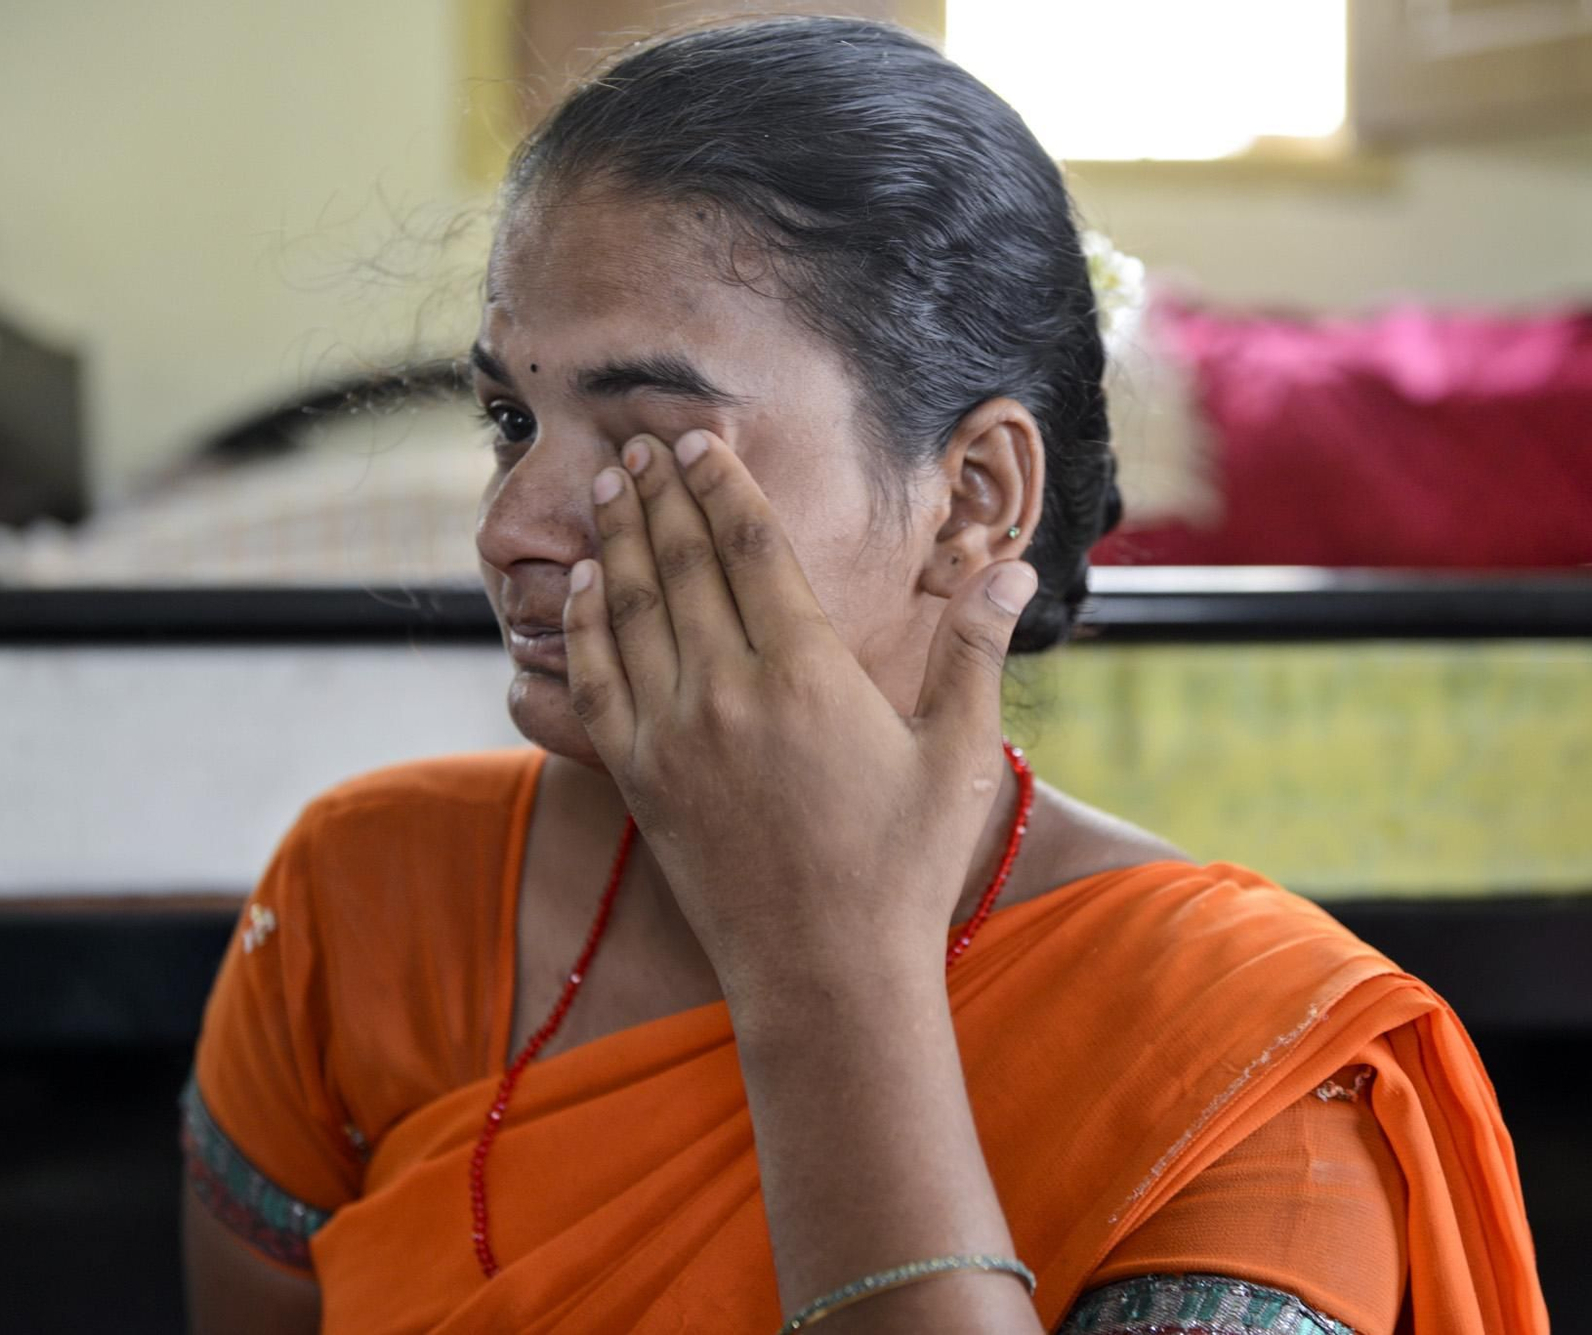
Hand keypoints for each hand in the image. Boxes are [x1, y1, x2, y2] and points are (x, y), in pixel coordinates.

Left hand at [560, 430, 1036, 993]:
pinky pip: (596, 680)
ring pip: (631, 608)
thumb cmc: (902, 866)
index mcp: (809, 671)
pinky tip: (578, 588)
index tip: (700, 439)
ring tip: (611, 486)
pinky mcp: (638, 779)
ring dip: (617, 539)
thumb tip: (1012, 566)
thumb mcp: (956, 755)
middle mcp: (729, 690)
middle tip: (642, 442)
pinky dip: (582, 624)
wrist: (825, 974)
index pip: (751, 545)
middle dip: (661, 492)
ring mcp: (674, 734)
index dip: (722, 483)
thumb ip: (975, 650)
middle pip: (682, 561)